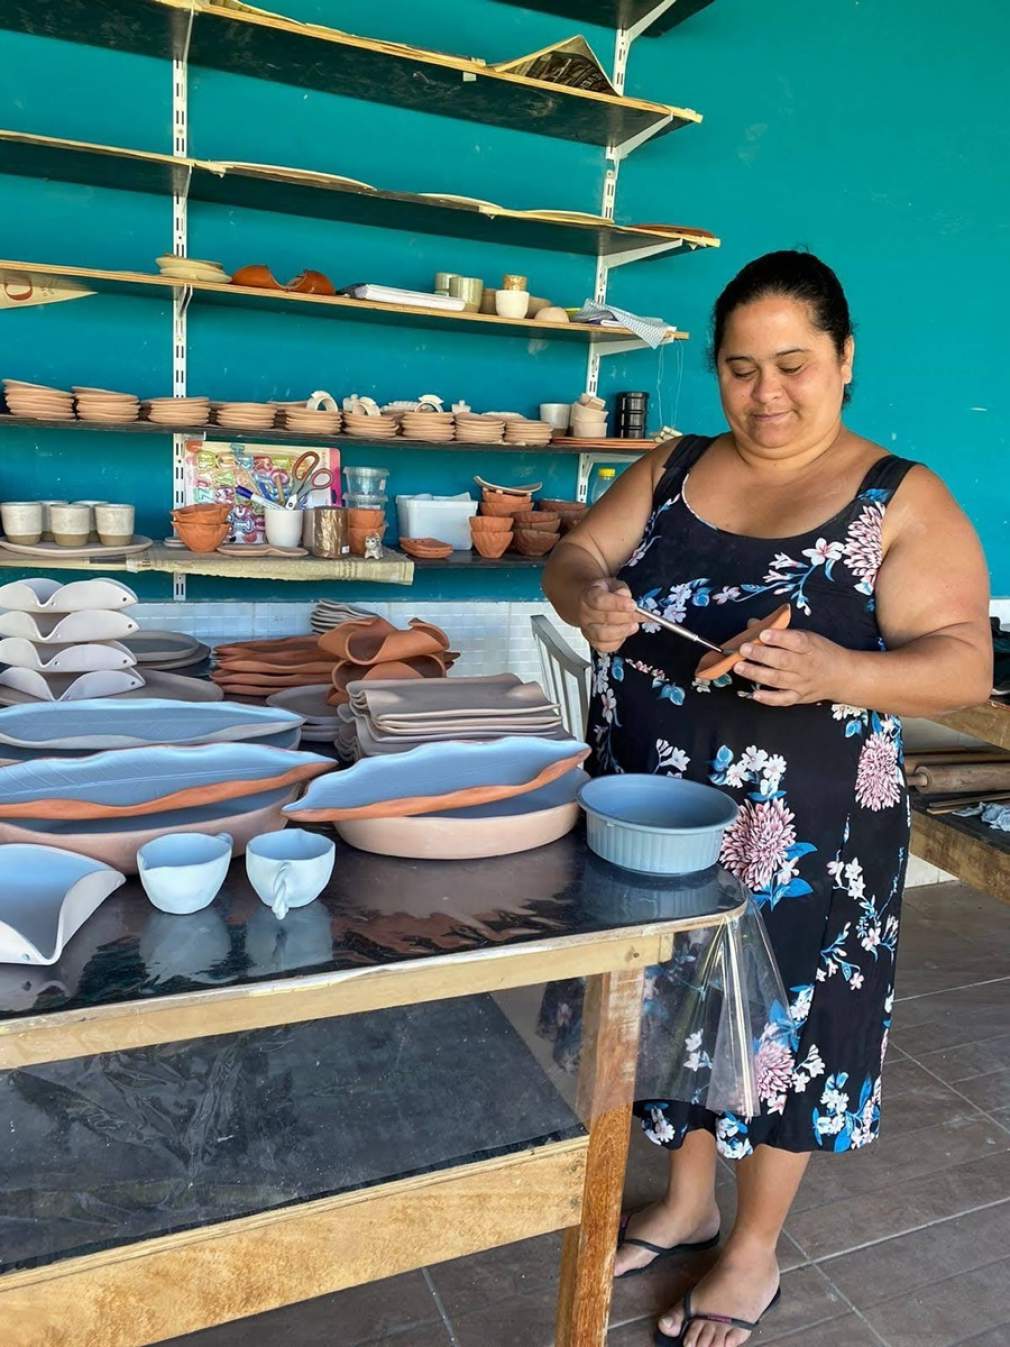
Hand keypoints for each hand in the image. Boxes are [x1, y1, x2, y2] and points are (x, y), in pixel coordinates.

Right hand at [578, 578, 639, 653]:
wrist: (589, 603)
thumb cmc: (603, 593)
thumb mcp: (612, 584)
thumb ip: (620, 588)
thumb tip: (626, 596)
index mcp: (588, 596)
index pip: (600, 601)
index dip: (617, 604)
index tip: (633, 605)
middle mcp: (585, 614)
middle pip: (605, 618)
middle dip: (628, 617)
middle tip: (642, 615)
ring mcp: (587, 629)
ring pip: (603, 635)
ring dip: (623, 631)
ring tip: (634, 625)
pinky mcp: (592, 641)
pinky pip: (604, 647)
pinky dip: (617, 642)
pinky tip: (624, 634)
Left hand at [734, 627, 854, 706]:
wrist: (843, 676)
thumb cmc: (820, 652)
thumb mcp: (806, 636)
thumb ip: (779, 631)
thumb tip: (753, 624)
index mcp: (809, 647)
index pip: (795, 641)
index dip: (778, 638)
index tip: (763, 634)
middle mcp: (805, 666)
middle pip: (782, 661)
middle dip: (761, 655)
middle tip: (743, 649)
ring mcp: (801, 683)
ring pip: (777, 679)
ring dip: (756, 673)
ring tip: (739, 667)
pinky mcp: (798, 697)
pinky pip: (782, 700)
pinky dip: (768, 698)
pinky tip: (754, 694)